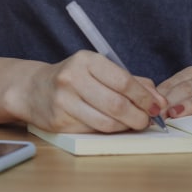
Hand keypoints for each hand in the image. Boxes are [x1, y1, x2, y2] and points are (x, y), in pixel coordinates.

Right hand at [13, 50, 167, 132]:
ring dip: (125, 127)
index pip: (123, 81)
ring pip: (106, 122)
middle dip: (138, 116)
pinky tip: (113, 126)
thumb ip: (131, 82)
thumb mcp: (99, 70)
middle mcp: (72, 78)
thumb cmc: (74, 79)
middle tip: (146, 121)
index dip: (144, 98)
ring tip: (131, 124)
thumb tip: (158, 100)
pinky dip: (109, 131)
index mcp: (86, 60)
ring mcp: (63, 101)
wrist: (33, 89)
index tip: (156, 107)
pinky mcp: (59, 121)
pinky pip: (92, 131)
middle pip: (116, 104)